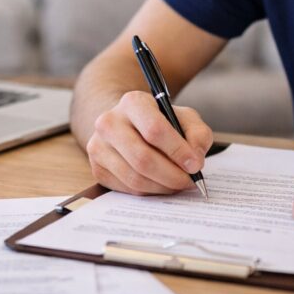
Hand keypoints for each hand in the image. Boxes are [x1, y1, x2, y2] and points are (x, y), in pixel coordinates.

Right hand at [85, 91, 212, 194]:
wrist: (127, 124)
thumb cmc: (159, 121)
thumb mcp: (184, 118)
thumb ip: (197, 134)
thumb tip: (195, 160)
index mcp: (132, 102)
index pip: (154, 130)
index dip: (178, 151)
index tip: (196, 165)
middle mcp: (109, 122)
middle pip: (142, 158)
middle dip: (172, 175)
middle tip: (190, 181)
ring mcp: (98, 146)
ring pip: (134, 178)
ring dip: (162, 187)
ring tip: (178, 183)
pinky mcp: (96, 167)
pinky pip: (127, 188)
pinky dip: (149, 191)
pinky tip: (161, 184)